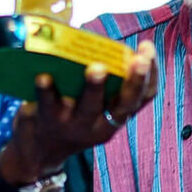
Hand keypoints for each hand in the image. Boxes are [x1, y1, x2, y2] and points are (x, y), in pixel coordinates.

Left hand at [0, 41, 157, 182]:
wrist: (40, 149)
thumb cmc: (73, 116)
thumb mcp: (96, 108)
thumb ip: (104, 82)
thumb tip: (100, 42)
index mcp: (118, 115)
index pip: (144, 96)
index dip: (151, 73)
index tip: (147, 49)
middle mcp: (102, 124)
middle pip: (124, 103)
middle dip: (134, 80)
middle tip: (138, 59)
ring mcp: (76, 125)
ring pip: (89, 107)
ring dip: (94, 87)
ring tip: (97, 67)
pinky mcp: (48, 122)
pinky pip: (49, 104)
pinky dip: (46, 90)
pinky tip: (44, 76)